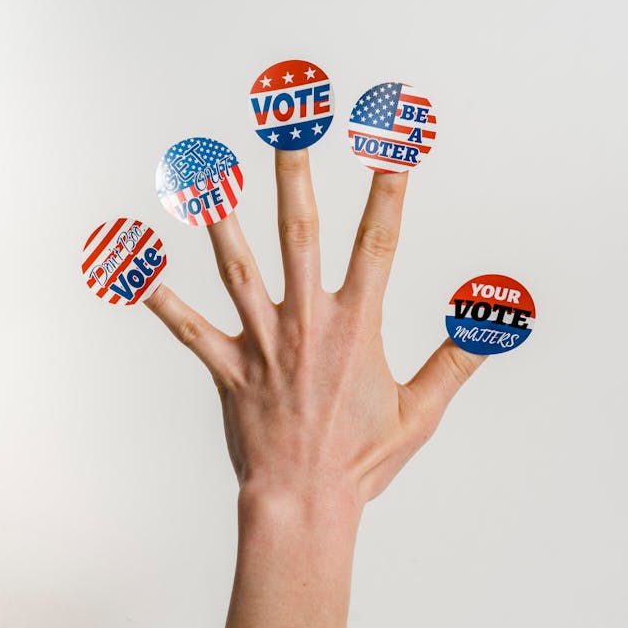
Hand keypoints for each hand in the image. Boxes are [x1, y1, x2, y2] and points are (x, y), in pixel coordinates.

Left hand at [146, 151, 482, 510]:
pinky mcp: (228, 369)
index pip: (377, 243)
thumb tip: (492, 322)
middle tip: (290, 124)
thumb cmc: (362, 461)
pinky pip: (189, 329)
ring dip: (220, 217)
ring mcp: (262, 344)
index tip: (394, 145)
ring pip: (237, 268)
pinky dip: (162, 299)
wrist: (304, 503)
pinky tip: (136, 267)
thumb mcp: (422, 412)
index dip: (388, 191)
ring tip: (206, 172)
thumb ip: (455, 361)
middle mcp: (307, 323)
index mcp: (356, 327)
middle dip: (295, 174)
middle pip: (298, 233)